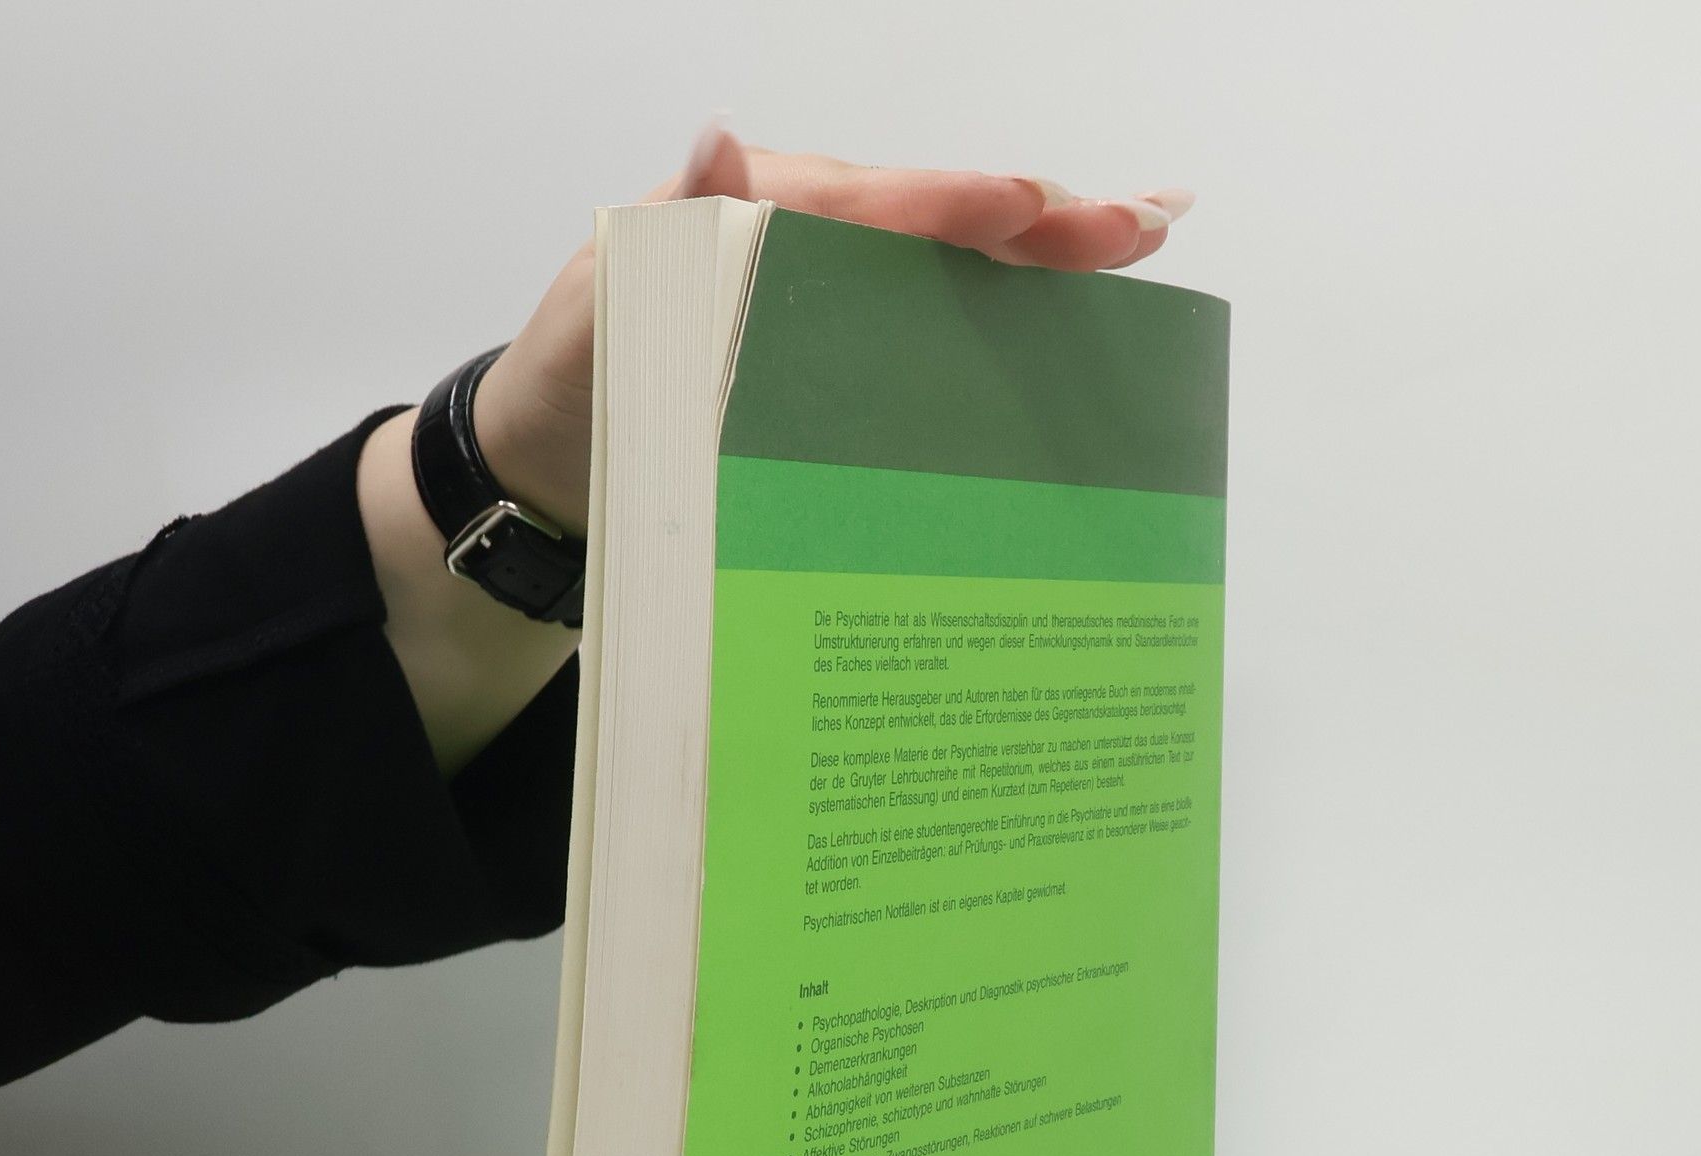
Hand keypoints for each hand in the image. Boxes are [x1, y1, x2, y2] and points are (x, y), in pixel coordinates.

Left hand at [473, 128, 1195, 534]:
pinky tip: (1079, 312)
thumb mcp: (598, 312)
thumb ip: (662, 242)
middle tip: (1142, 221)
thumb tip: (719, 146)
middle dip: (1044, 218)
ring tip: (1144, 237)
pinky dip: (1015, 310)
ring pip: (957, 267)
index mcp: (758, 220)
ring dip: (1053, 255)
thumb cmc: (574, 384)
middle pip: (939, 223)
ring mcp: (836, 303)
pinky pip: (939, 324)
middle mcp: (811, 247)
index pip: (867, 204)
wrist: (556, 465)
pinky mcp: (846, 359)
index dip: (949, 205)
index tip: (1027, 210)